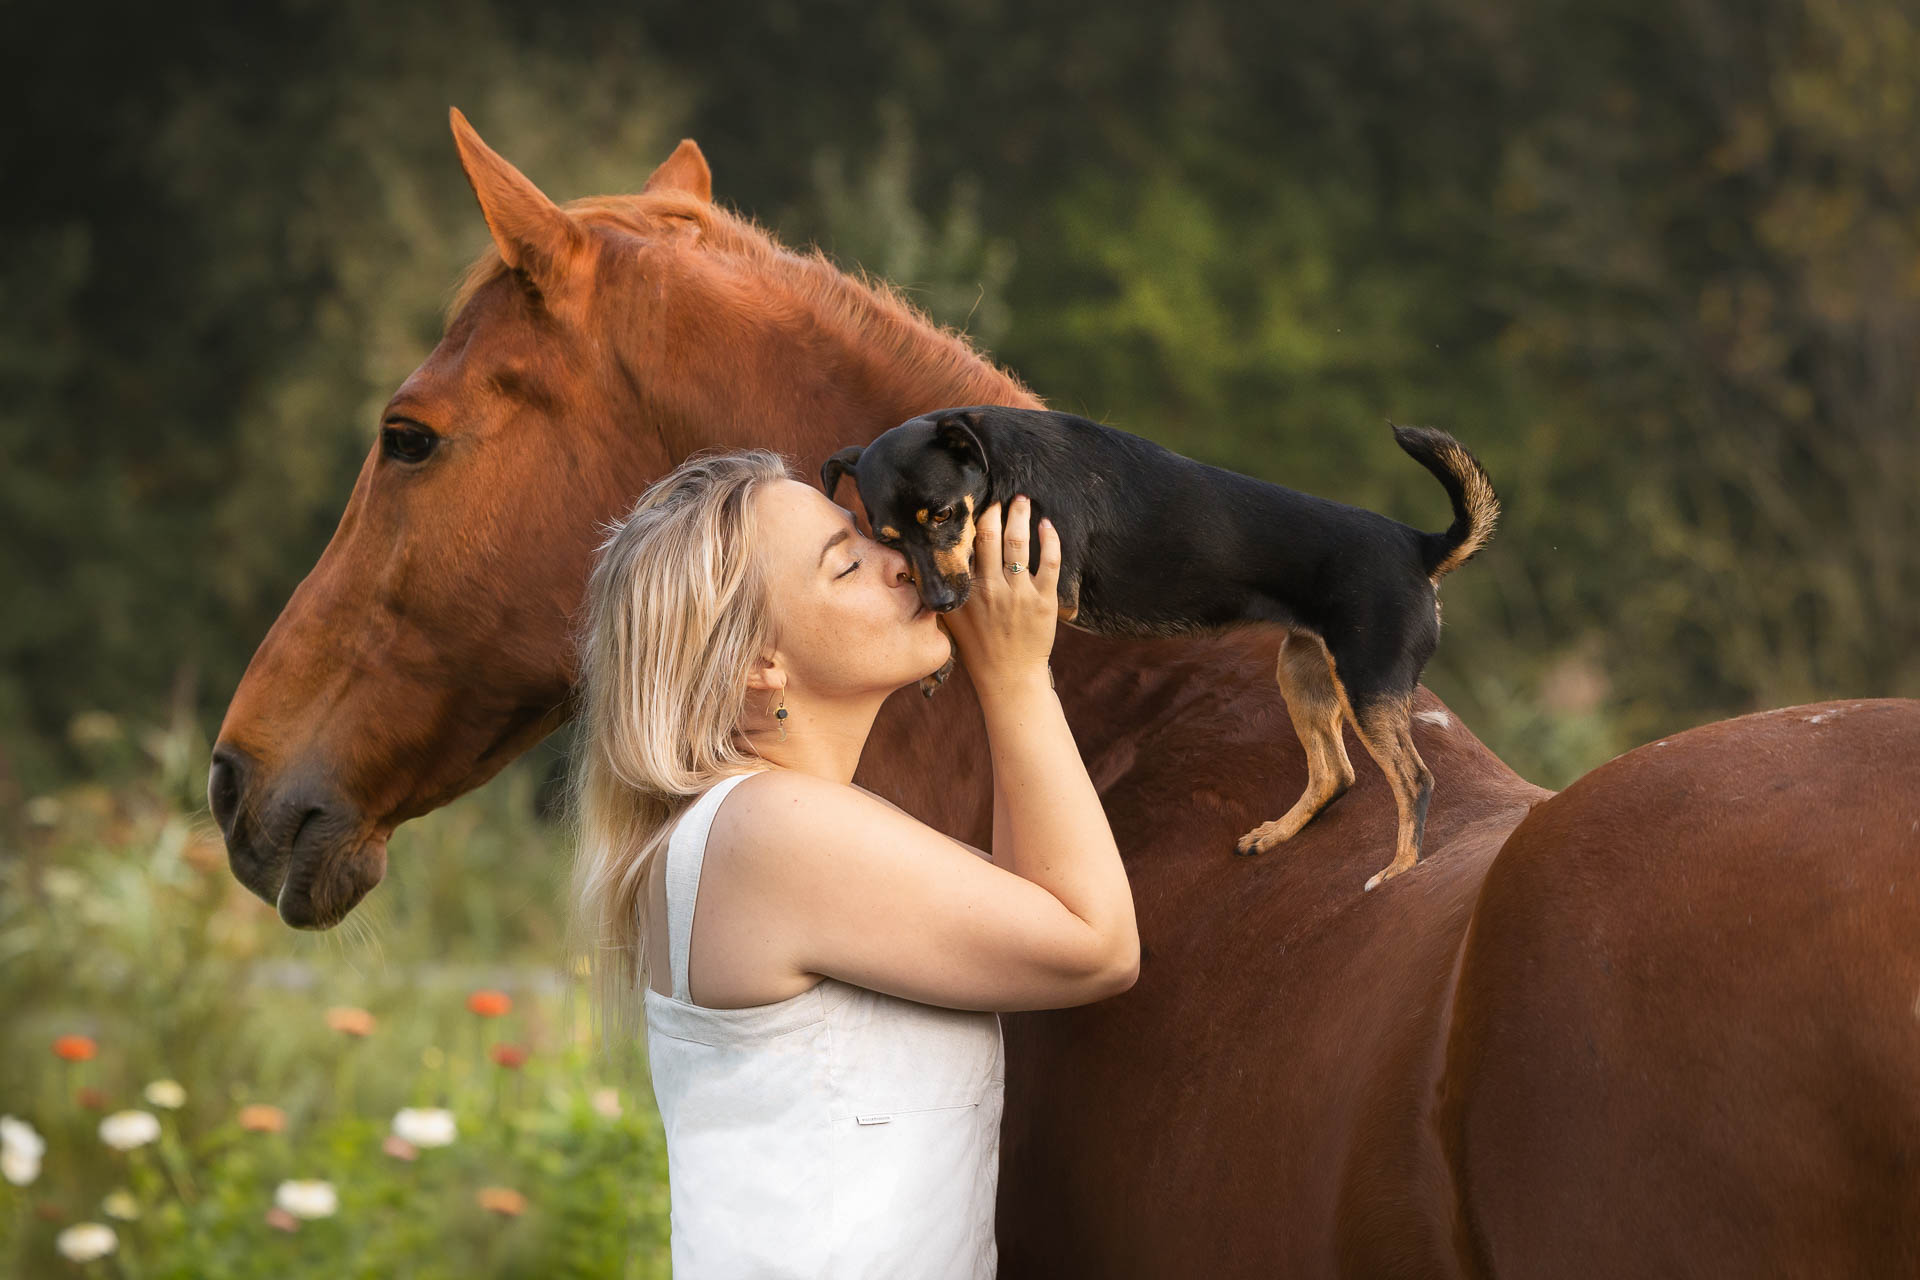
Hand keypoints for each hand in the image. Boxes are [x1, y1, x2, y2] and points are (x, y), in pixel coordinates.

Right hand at [940, 494, 1061, 694]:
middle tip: (1000, 493)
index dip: (969, 520)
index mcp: (967, 590)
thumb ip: (946, 590)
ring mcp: (1019, 594)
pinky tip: (1048, 525)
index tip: (971, 502)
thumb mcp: (952, 619)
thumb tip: (928, 564)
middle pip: (990, 536)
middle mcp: (991, 588)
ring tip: (1023, 499)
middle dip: (995, 510)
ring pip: (1018, 543)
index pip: (965, 546)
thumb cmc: (978, 648)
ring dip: (1020, 516)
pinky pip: (1050, 562)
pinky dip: (1050, 540)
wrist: (1008, 677)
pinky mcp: (1044, 600)